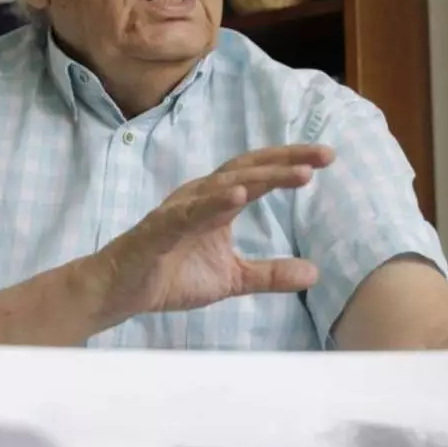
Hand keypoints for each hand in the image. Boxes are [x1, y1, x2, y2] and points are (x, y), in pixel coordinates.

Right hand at [90, 144, 334, 319]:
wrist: (119, 291)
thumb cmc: (171, 275)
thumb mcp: (232, 278)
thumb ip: (270, 274)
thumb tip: (315, 273)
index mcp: (216, 202)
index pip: (258, 175)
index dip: (291, 163)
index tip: (327, 157)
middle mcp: (200, 196)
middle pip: (248, 169)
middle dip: (287, 160)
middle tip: (325, 155)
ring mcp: (179, 210)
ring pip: (224, 185)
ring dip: (262, 177)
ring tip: (297, 172)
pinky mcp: (159, 229)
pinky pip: (188, 213)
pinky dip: (213, 202)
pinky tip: (237, 195)